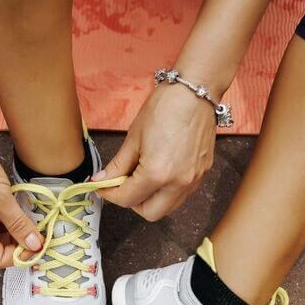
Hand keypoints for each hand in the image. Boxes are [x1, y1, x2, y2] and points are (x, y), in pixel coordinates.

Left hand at [94, 82, 216, 220]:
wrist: (195, 91)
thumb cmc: (164, 108)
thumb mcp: (134, 138)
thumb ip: (118, 165)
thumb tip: (101, 180)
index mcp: (157, 174)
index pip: (127, 199)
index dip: (110, 195)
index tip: (102, 187)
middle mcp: (178, 183)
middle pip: (149, 213)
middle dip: (132, 203)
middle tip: (123, 185)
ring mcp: (193, 180)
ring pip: (168, 208)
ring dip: (151, 200)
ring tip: (141, 178)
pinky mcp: (202, 173)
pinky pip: (181, 195)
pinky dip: (167, 191)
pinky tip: (159, 172)